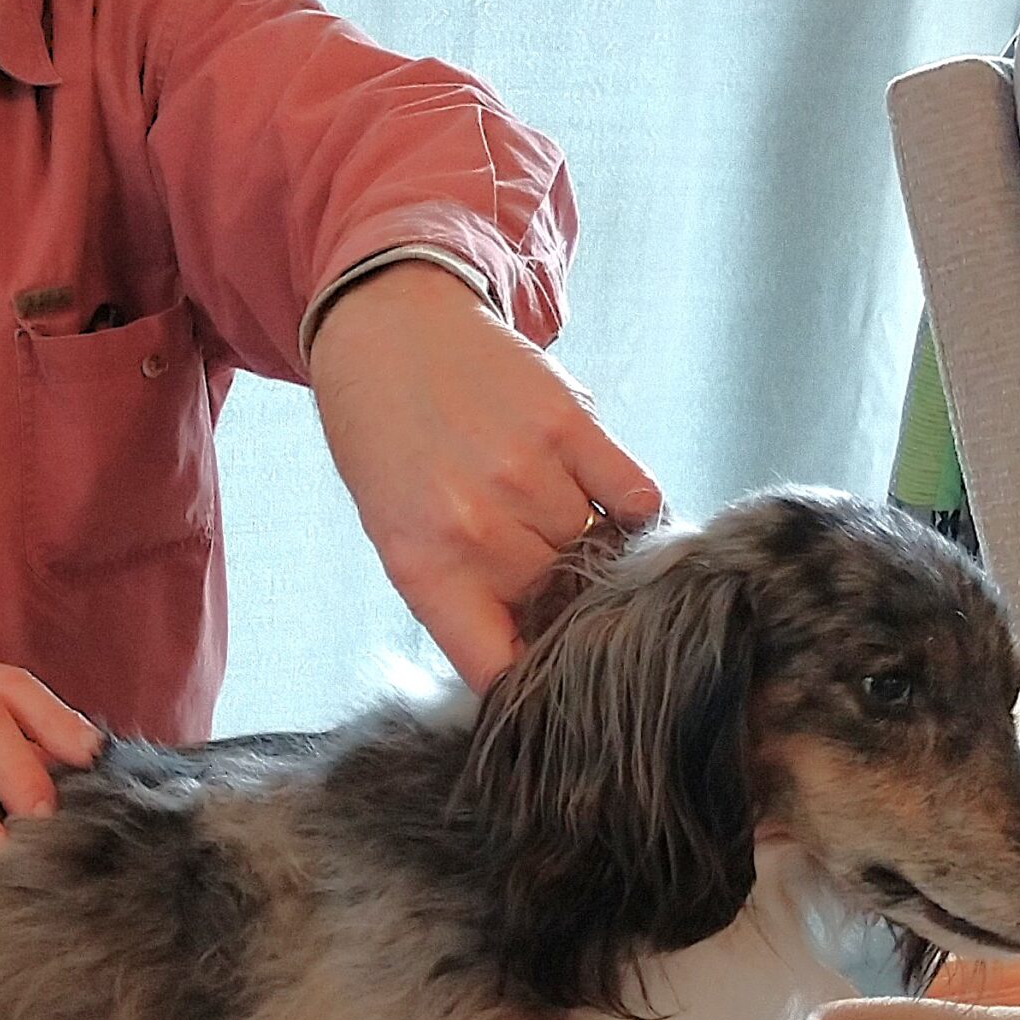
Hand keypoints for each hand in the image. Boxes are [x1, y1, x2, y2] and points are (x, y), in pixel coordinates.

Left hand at [307, 262, 661, 688]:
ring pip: (600, 551)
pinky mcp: (572, 424)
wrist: (384, 331)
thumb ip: (461, 598)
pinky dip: (634, 511)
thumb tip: (534, 656)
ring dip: (593, 546)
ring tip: (554, 515)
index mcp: (424, 568)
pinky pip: (636, 499)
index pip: (500, 668)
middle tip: (545, 570)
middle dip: (561, 601)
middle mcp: (476, 527)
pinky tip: (605, 501)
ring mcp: (527, 473)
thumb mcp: (398, 534)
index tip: (549, 688)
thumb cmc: (385, 443)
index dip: (532, 688)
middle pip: (561, 608)